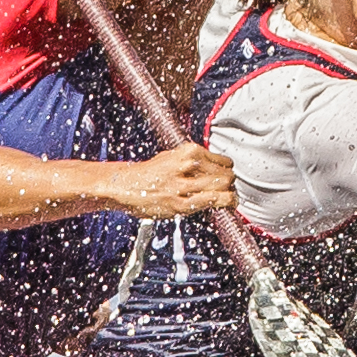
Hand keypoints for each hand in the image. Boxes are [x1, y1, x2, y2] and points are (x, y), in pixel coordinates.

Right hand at [113, 146, 235, 218]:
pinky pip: (211, 202)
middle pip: (226, 175)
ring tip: (231, 198)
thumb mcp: (172, 157)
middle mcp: (188, 165)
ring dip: (230, 195)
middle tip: (229, 189)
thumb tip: (215, 166)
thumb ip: (193, 160)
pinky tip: (224, 204)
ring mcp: (184, 185)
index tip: (227, 176)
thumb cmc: (150, 172)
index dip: (228, 170)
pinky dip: (222, 203)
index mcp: (188, 151)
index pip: (223, 161)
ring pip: (222, 188)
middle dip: (230, 183)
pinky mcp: (180, 203)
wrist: (126, 185)